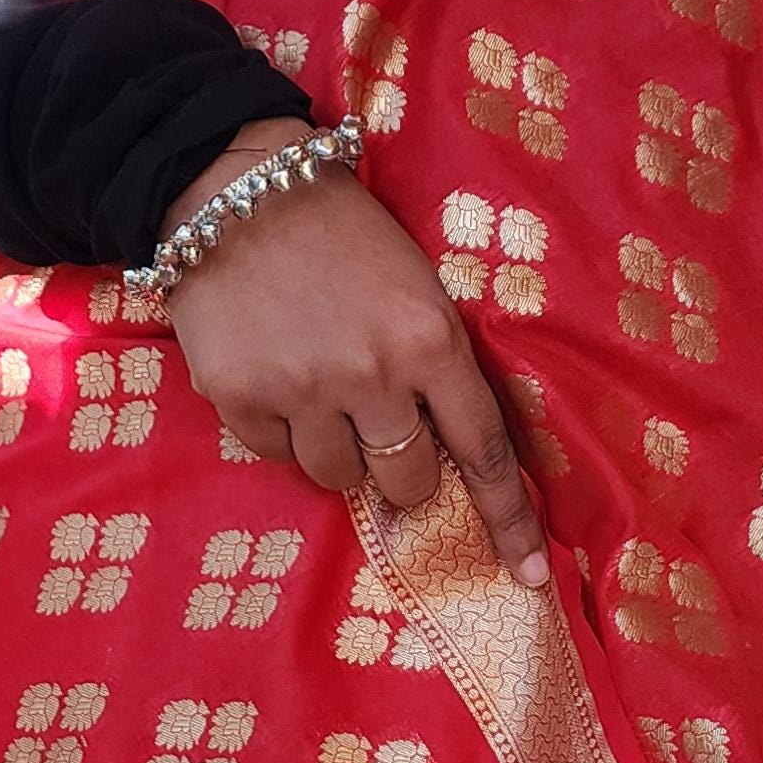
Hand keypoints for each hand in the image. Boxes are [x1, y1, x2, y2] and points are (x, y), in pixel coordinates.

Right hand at [158, 120, 549, 585]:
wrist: (233, 186)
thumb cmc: (341, 232)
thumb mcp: (416, 285)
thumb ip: (437, 366)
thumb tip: (444, 455)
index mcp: (431, 339)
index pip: (483, 452)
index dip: (508, 520)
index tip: (529, 576)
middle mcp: (372, 375)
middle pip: (408, 481)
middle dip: (402, 471)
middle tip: (380, 426)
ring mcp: (303, 391)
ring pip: (339, 478)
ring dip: (338, 450)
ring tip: (318, 388)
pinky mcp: (241, 400)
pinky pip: (277, 456)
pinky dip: (282, 432)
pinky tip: (275, 376)